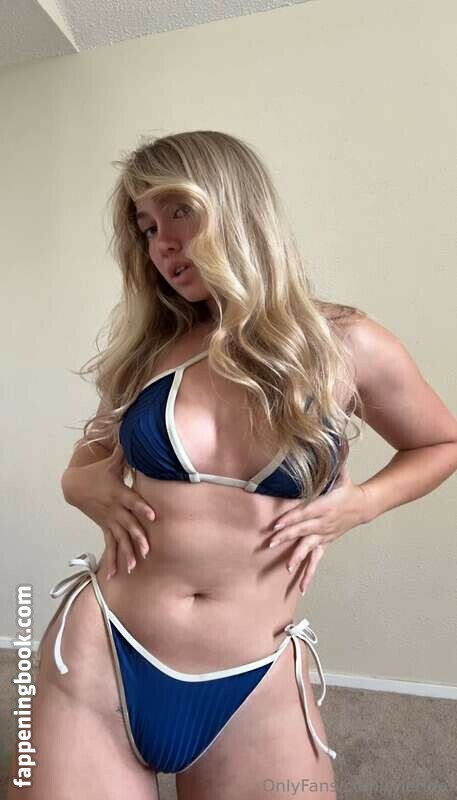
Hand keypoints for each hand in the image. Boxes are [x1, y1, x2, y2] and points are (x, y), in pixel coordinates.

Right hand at [62, 444, 155, 578]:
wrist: (74, 486)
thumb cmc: (98, 473)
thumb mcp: (111, 462)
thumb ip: (125, 452)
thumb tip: (134, 434)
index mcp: (117, 493)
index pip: (132, 501)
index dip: (142, 507)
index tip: (153, 515)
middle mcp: (114, 510)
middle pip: (128, 524)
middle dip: (137, 536)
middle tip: (148, 549)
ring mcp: (109, 521)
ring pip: (120, 538)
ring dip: (127, 553)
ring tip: (135, 567)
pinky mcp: (105, 527)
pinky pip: (110, 545)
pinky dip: (113, 559)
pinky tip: (116, 575)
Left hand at [268, 462, 367, 593]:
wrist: (364, 506)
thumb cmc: (347, 487)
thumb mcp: (340, 473)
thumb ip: (332, 461)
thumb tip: (328, 443)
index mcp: (325, 505)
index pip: (305, 512)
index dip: (291, 518)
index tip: (277, 524)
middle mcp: (324, 522)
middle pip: (302, 531)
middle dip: (286, 537)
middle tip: (270, 543)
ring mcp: (324, 535)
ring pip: (309, 548)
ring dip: (297, 557)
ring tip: (287, 568)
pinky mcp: (325, 543)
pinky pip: (316, 560)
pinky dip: (309, 573)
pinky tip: (302, 587)